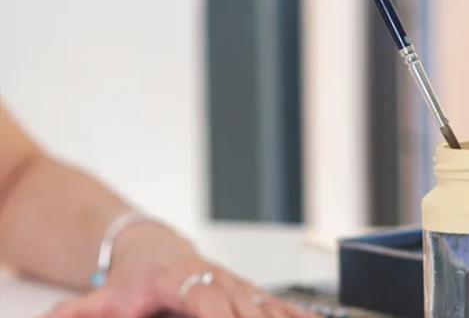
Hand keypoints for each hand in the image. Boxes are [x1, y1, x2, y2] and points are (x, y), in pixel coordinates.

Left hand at [43, 223, 314, 317]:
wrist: (149, 247)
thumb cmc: (132, 277)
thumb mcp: (104, 297)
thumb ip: (83, 312)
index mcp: (182, 280)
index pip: (207, 300)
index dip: (222, 315)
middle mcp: (216, 280)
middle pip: (247, 306)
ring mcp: (236, 285)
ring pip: (268, 305)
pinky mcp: (249, 293)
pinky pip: (279, 305)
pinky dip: (297, 315)